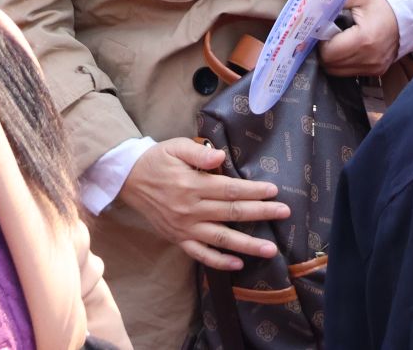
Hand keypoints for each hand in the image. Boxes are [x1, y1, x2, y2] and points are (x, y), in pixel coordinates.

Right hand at [116, 138, 290, 271]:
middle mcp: (190, 209)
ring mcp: (184, 227)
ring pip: (221, 239)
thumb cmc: (157, 160)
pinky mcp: (177, 239)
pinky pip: (200, 254)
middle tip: (284, 213)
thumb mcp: (175, 147)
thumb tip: (220, 156)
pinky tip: (238, 264)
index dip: (253, 191)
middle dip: (260, 213)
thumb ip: (198, 152)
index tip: (273, 191)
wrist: (128, 179)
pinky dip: (219, 262)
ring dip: (247, 245)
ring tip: (270, 249)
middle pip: (231, 213)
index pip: (229, 190)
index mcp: (192, 185)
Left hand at [318, 0, 400, 76]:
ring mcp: (375, 68)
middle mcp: (370, 59)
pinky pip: (350, 72)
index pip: (328, 53)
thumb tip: (310, 8)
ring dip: (333, 57)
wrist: (409, 9)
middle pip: (331, 65)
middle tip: (328, 32)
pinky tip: (348, 44)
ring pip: (338, 72)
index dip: (320, 40)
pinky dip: (344, 61)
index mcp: (365, 40)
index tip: (322, 27)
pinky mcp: (377, 71)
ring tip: (339, 38)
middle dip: (324, 50)